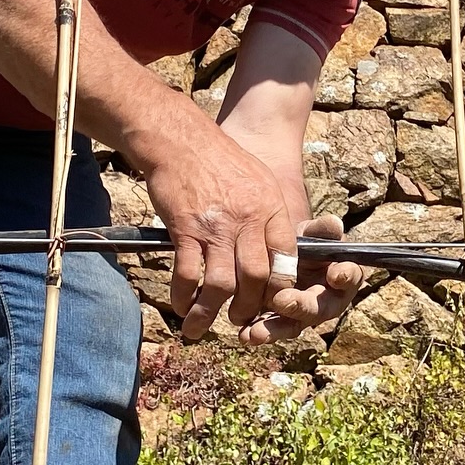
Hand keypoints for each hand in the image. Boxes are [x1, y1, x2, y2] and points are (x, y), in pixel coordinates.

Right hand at [142, 126, 298, 341]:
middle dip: (248, 307)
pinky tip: (182, 305)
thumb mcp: (258, 179)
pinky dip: (184, 296)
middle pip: (256, 278)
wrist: (180, 139)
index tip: (269, 302)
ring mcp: (216, 227)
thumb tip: (273, 251)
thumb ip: (268, 216)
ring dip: (212, 312)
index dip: (278, 288)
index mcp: (270, 209)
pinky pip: (188, 274)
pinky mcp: (185, 229)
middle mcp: (247, 220)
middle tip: (239, 319)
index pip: (285, 259)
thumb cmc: (219, 158)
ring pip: (222, 284)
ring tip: (203, 325)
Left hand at [238, 215, 362, 346]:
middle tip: (282, 301)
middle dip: (300, 306)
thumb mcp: (312, 233)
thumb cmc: (307, 244)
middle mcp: (327, 301)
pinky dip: (258, 333)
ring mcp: (304, 316)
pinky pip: (272, 330)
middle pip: (319, 308)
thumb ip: (322, 230)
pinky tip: (244, 335)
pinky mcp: (283, 323)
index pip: (350, 276)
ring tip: (256, 333)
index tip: (337, 274)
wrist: (285, 256)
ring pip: (293, 325)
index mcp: (343, 276)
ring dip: (275, 330)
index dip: (346, 276)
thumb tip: (334, 223)